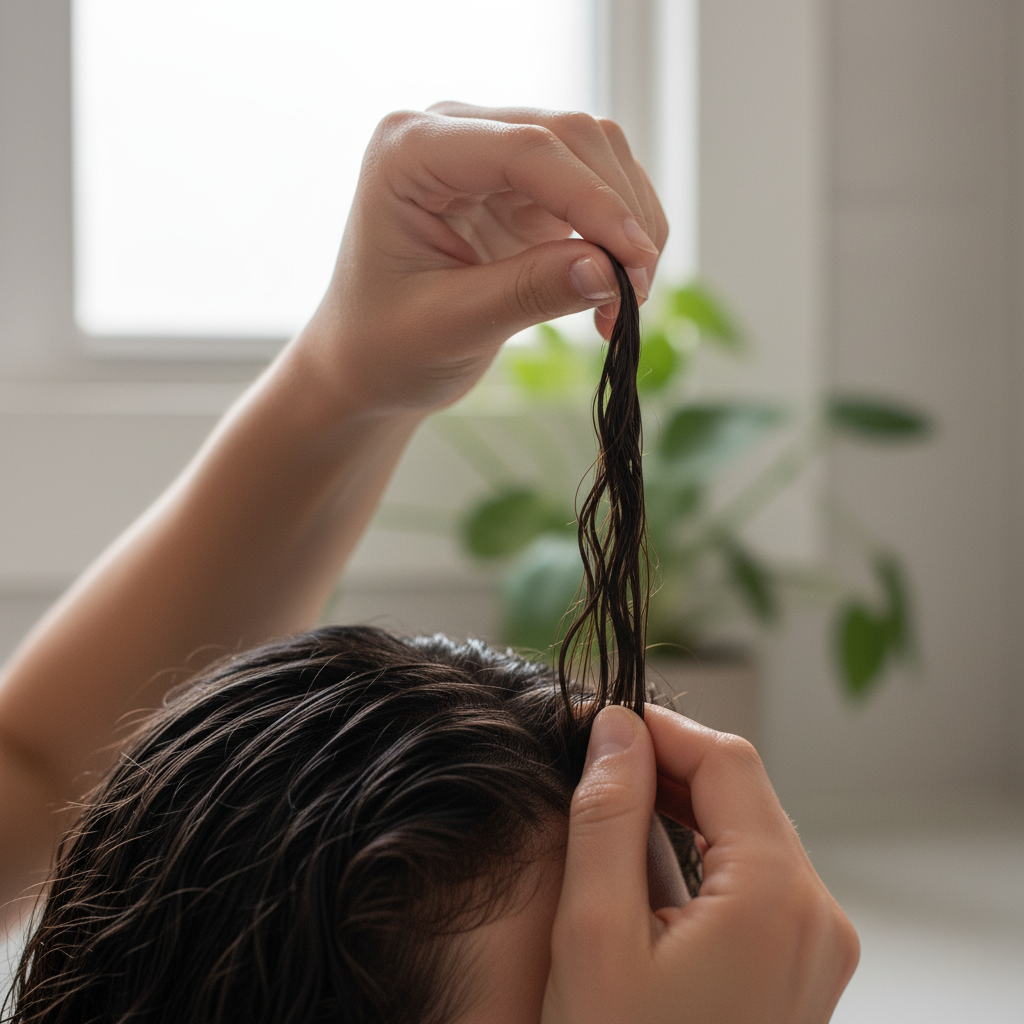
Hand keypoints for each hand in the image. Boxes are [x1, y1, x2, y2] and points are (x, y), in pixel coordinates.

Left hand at [298, 103, 665, 413]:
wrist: (368, 363)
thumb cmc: (385, 346)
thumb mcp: (450, 326)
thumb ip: (527, 291)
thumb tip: (610, 268)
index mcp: (410, 151)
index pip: (523, 148)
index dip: (592, 200)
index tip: (634, 260)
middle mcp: (453, 134)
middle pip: (570, 136)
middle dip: (617, 211)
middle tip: (634, 293)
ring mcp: (492, 154)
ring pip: (595, 154)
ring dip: (627, 221)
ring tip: (624, 300)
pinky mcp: (522, 188)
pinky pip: (594, 189)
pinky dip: (618, 235)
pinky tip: (611, 290)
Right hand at [543, 705, 859, 1023]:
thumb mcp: (593, 936)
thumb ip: (606, 817)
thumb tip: (615, 728)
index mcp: (776, 899)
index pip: (726, 759)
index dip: (660, 726)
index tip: (597, 722)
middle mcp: (817, 915)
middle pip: (744, 790)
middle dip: (668, 763)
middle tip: (594, 762)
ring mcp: (818, 945)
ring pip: (749, 829)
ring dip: (682, 806)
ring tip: (613, 808)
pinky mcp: (802, 965)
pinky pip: (756, 876)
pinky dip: (703, 851)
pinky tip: (649, 863)